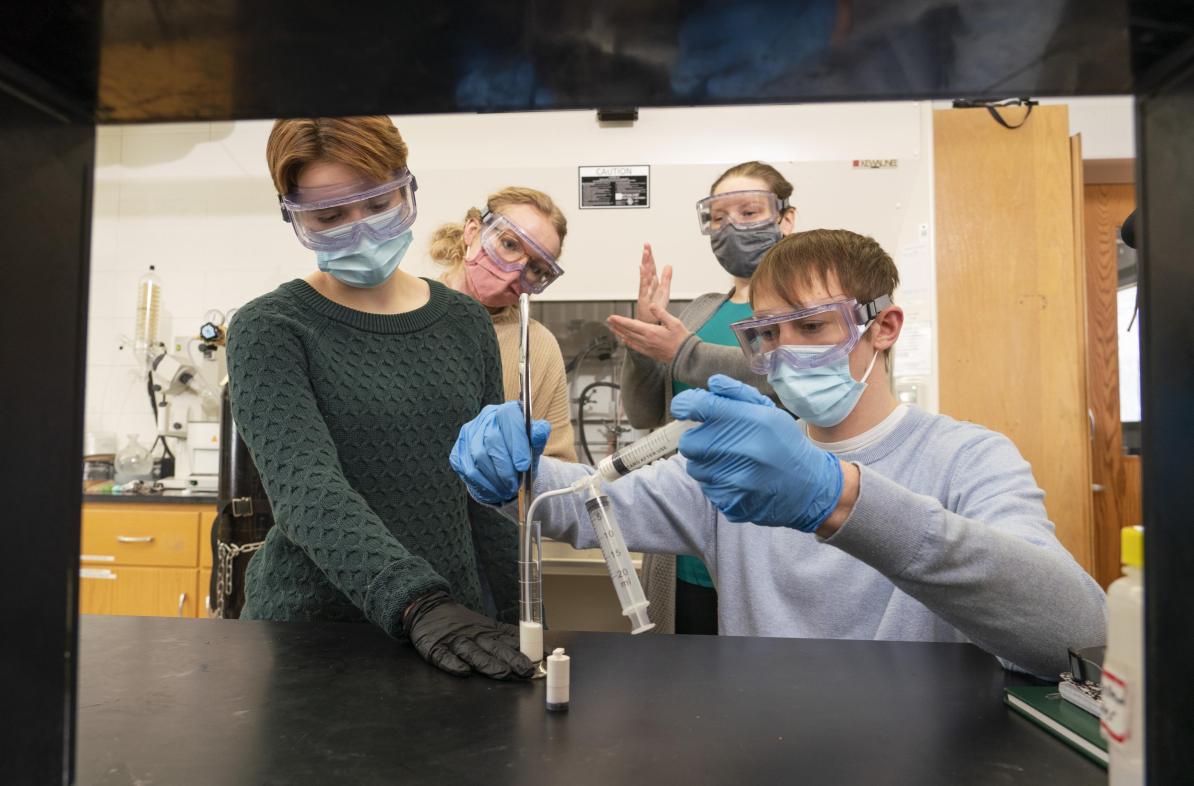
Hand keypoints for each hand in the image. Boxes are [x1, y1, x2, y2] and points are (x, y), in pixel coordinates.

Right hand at [403, 591, 534, 679]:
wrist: (428, 607)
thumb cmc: (462, 622)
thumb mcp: (487, 626)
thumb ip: (508, 638)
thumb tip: (538, 650)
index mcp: (489, 631)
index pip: (512, 639)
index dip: (529, 648)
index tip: (546, 657)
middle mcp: (475, 636)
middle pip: (496, 648)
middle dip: (513, 659)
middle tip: (527, 670)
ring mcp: (455, 642)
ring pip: (473, 654)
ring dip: (488, 663)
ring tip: (502, 673)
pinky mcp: (436, 648)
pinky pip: (444, 657)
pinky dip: (453, 664)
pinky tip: (463, 672)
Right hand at [449, 402, 549, 504]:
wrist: (504, 465)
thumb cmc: (521, 453)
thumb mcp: (534, 446)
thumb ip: (538, 438)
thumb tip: (541, 430)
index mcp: (506, 411)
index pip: (509, 418)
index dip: (516, 442)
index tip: (523, 465)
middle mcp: (485, 418)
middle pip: (492, 440)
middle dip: (505, 467)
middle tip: (514, 484)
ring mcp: (468, 434)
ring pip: (479, 456)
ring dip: (495, 478)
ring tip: (507, 489)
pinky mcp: (458, 451)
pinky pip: (468, 469)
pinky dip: (483, 483)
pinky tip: (494, 489)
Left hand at [607, 303, 691, 363]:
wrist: (686, 356)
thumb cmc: (682, 339)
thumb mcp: (674, 322)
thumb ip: (661, 313)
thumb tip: (651, 305)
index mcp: (651, 332)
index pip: (631, 324)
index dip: (620, 320)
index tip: (612, 317)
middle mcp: (646, 341)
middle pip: (627, 332)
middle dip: (617, 326)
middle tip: (608, 320)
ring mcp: (647, 348)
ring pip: (629, 340)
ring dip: (620, 333)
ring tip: (613, 328)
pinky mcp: (649, 353)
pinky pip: (635, 347)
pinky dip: (627, 342)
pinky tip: (624, 340)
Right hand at [635, 243, 671, 320]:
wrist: (649, 323)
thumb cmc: (655, 309)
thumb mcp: (664, 291)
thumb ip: (666, 278)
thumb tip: (668, 265)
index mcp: (653, 283)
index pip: (651, 267)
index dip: (650, 256)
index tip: (648, 246)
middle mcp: (648, 285)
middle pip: (647, 268)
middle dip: (646, 256)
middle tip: (646, 245)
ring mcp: (645, 291)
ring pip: (645, 274)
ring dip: (645, 263)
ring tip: (645, 253)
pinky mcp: (644, 298)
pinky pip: (644, 286)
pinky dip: (643, 277)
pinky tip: (642, 269)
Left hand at [671, 374, 845, 532]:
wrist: (810, 488)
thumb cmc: (785, 444)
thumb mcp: (769, 411)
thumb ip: (737, 394)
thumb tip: (711, 384)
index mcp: (750, 421)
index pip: (699, 406)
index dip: (685, 405)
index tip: (685, 408)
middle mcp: (741, 450)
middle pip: (689, 443)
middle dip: (697, 439)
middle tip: (716, 440)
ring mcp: (736, 480)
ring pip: (695, 468)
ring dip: (706, 462)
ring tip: (731, 461)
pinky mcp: (732, 502)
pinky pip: (707, 488)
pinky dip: (716, 482)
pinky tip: (737, 478)